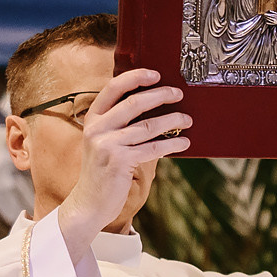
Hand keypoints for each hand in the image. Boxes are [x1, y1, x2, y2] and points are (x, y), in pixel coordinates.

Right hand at [57, 68, 187, 253]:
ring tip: (187, 120)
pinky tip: (184, 143)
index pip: (112, 89)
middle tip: (178, 93)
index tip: (156, 74)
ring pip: (147, 126)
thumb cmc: (103, 171)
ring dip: (172, 120)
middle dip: (160, 95)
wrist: (89, 203)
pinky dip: (171, 144)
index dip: (135, 77)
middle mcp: (97, 129)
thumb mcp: (103, 142)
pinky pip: (152, 148)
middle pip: (134, 103)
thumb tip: (153, 107)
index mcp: (93, 119)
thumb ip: (119, 124)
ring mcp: (107, 145)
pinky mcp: (120, 161)